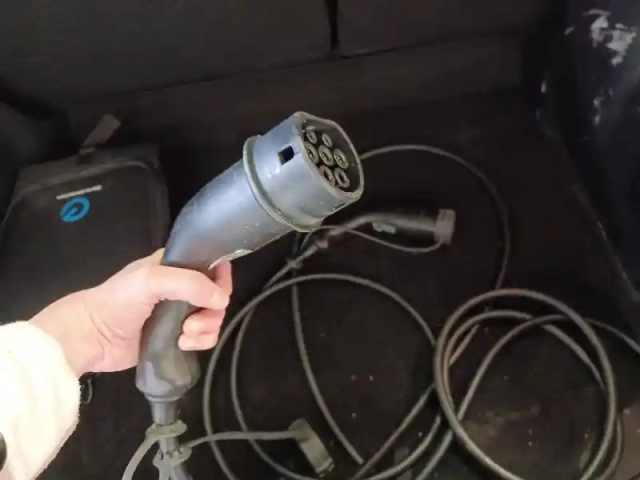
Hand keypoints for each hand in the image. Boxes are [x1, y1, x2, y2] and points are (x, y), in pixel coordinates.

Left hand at [30, 250, 232, 375]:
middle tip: (193, 322)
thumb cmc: (117, 301)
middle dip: (212, 310)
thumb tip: (222, 300)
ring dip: (206, 328)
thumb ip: (190, 283)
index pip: (213, 265)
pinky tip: (182, 344)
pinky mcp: (178, 336)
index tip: (217, 293)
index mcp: (175, 265)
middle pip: (217, 295)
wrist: (91, 337)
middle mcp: (181, 287)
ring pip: (213, 318)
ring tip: (185, 335)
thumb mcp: (152, 280)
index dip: (221, 278)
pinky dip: (200, 342)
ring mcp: (180, 313)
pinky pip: (204, 337)